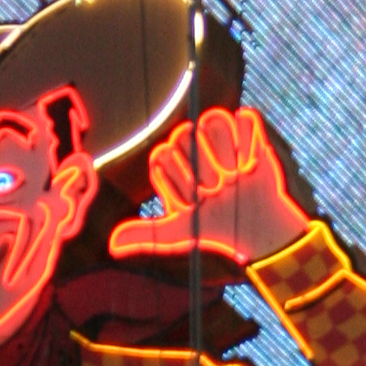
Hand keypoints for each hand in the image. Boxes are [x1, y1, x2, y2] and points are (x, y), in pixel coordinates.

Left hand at [111, 104, 311, 267]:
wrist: (253, 227)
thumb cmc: (212, 226)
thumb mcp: (176, 234)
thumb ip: (145, 235)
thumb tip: (112, 247)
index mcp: (171, 159)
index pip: (163, 154)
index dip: (179, 180)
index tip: (193, 201)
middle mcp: (192, 141)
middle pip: (185, 135)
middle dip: (202, 171)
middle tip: (216, 190)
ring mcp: (219, 133)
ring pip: (212, 120)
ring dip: (226, 154)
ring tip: (235, 176)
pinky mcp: (247, 129)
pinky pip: (244, 118)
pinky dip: (249, 143)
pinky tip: (251, 164)